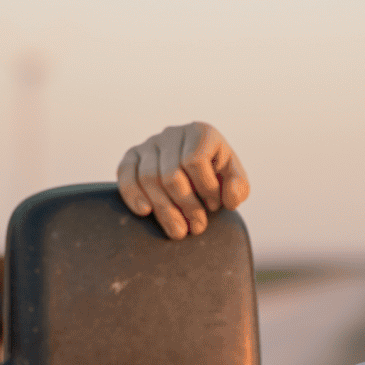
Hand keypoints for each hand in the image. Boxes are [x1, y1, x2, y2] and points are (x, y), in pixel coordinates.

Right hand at [115, 122, 250, 239]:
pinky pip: (125, 174)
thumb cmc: (217, 177)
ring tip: (178, 231)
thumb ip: (239, 188)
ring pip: (148, 178)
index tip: (215, 207)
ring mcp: (150, 144)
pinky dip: (132, 194)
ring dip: (164, 210)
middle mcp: (173, 133)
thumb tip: (228, 199)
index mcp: (201, 133)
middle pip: (171, 175)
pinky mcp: (132, 156)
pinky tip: (145, 212)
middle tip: (197, 228)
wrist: (197, 174)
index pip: (195, 161)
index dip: (206, 189)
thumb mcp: (235, 181)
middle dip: (186, 207)